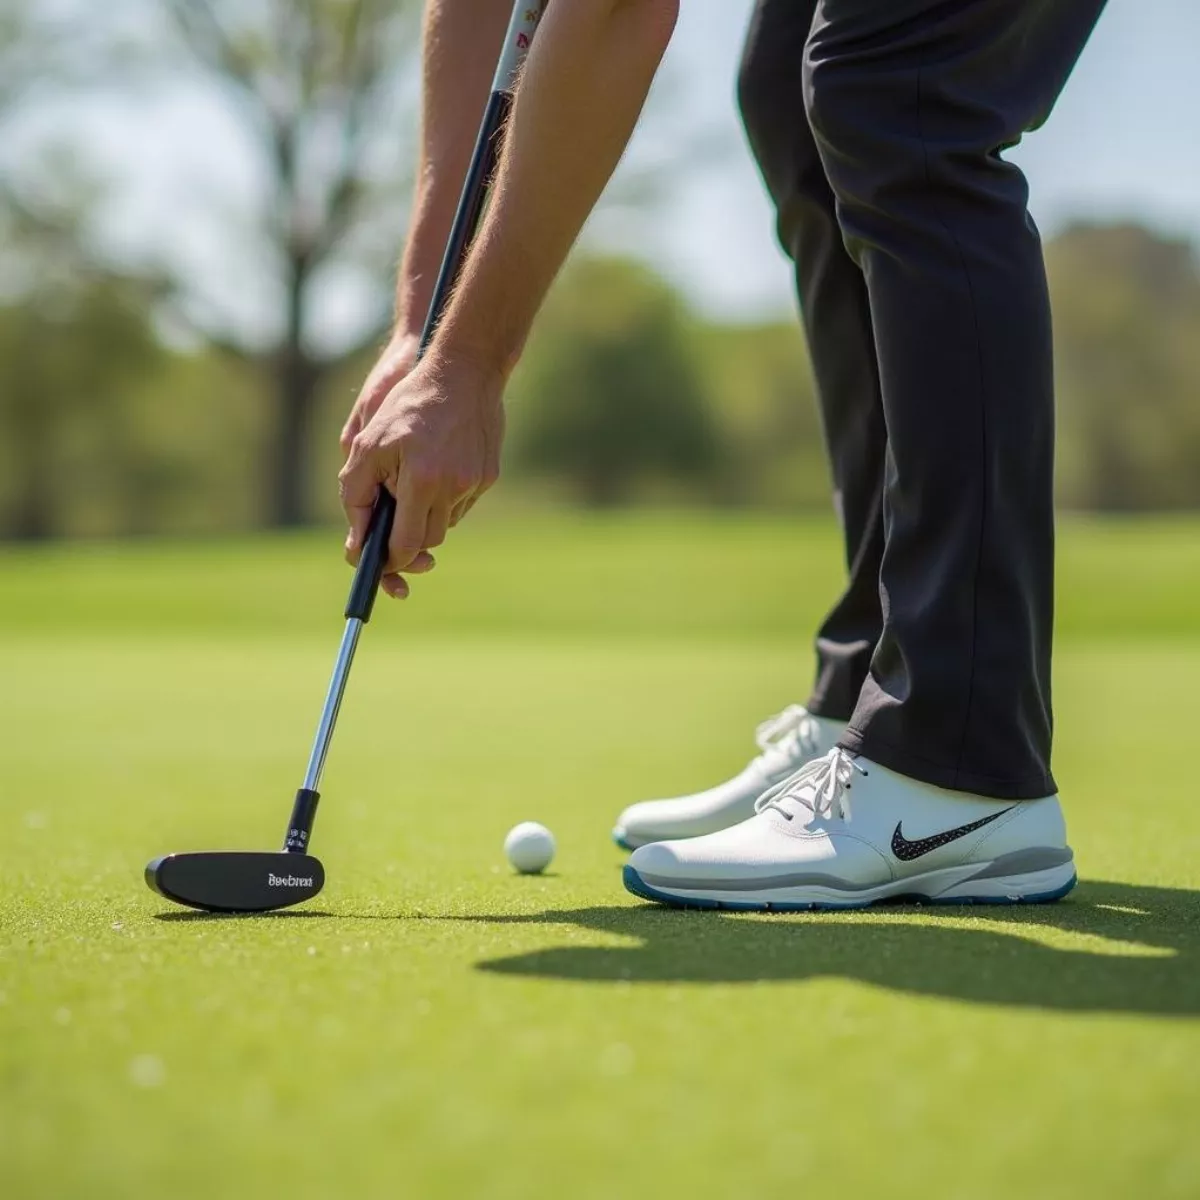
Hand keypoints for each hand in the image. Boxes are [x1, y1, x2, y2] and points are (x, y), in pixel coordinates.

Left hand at [338, 353, 504, 598]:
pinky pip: (462, 503)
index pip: (407, 545)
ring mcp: (475, 483)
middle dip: (410, 536)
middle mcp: (454, 487)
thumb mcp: (369, 442)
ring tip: (416, 478)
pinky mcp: (489, 476)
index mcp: (422, 481)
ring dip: (428, 513)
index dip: (392, 558)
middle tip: (395, 515)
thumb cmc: (409, 403)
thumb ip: (357, 493)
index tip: (382, 559)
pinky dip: (446, 496)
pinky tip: (439, 467)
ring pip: (446, 522)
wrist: (465, 370)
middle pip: (429, 540)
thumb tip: (358, 541)